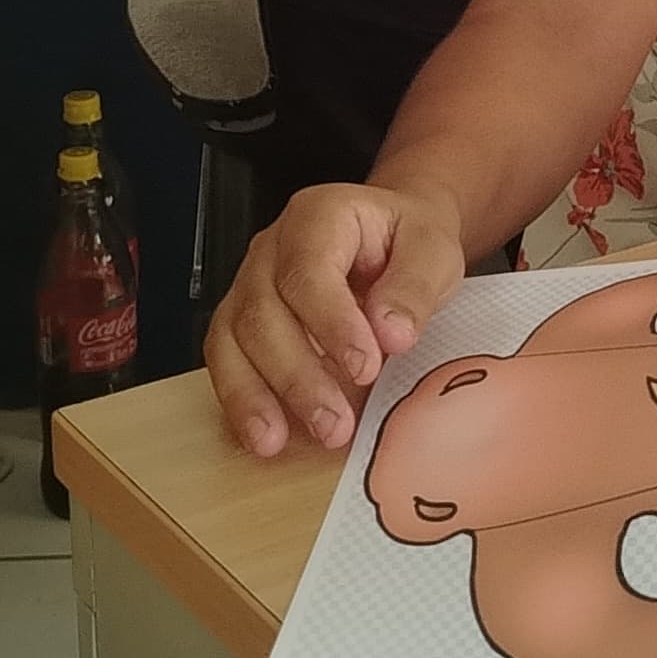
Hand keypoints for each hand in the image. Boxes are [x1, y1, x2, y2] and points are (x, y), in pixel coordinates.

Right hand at [203, 180, 467, 456]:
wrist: (391, 237)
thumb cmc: (407, 242)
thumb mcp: (432, 251)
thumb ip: (414, 286)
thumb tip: (390, 333)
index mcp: (319, 215)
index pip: (309, 272)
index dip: (331, 324)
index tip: (365, 368)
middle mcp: (272, 248)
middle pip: (263, 312)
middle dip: (297, 376)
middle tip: (335, 423)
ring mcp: (249, 283)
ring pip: (233, 339)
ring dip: (258, 396)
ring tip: (283, 441)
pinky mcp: (240, 319)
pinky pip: (224, 359)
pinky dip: (240, 400)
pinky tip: (262, 435)